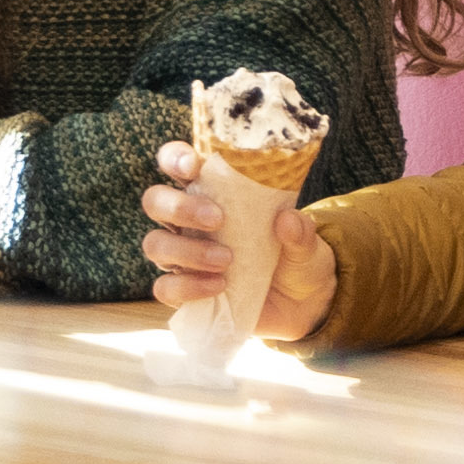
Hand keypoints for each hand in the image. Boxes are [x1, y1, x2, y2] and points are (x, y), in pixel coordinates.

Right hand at [139, 142, 335, 346]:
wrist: (302, 304)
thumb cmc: (296, 259)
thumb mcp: (307, 244)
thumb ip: (300, 232)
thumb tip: (289, 219)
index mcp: (214, 193)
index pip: (178, 164)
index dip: (175, 158)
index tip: (193, 165)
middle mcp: (189, 222)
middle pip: (156, 201)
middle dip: (179, 207)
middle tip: (216, 218)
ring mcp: (183, 256)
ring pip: (155, 244)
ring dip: (187, 250)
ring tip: (226, 260)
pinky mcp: (184, 290)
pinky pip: (165, 288)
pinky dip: (188, 286)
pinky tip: (218, 286)